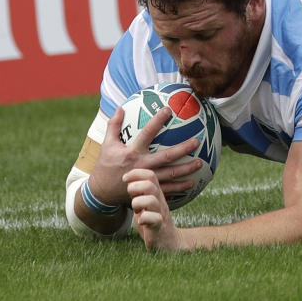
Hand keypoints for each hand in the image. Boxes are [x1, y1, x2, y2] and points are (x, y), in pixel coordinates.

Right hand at [88, 106, 202, 205]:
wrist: (101, 193)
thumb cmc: (105, 166)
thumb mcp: (107, 145)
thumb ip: (114, 126)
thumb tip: (120, 106)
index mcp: (132, 152)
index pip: (147, 133)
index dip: (157, 121)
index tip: (168, 110)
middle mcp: (141, 165)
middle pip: (166, 156)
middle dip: (183, 148)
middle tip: (196, 142)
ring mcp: (146, 179)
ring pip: (171, 174)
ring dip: (186, 169)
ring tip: (200, 163)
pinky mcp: (148, 190)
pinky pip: (167, 189)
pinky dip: (179, 187)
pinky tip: (191, 183)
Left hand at [124, 169, 186, 250]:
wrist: (168, 240)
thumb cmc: (152, 220)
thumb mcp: (145, 203)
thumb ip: (139, 192)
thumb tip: (127, 180)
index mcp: (156, 194)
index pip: (150, 175)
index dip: (136, 173)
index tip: (125, 179)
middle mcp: (160, 201)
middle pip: (149, 185)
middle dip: (134, 188)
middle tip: (131, 197)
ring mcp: (160, 213)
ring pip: (151, 200)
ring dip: (137, 203)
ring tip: (136, 210)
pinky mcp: (159, 227)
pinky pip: (154, 219)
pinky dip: (144, 219)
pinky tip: (140, 221)